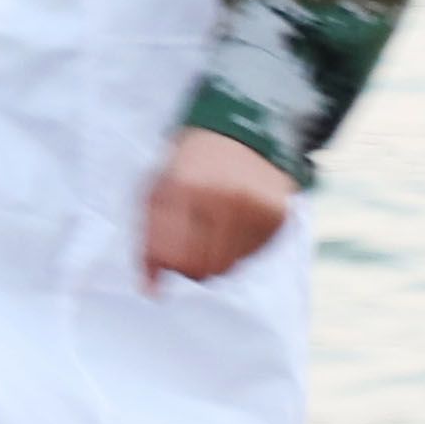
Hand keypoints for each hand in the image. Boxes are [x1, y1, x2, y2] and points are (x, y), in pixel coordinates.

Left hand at [141, 128, 296, 288]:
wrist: (242, 134)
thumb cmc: (190, 164)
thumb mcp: (158, 188)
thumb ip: (149, 238)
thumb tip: (150, 289)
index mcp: (183, 187)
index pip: (168, 254)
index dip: (161, 265)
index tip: (160, 265)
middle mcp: (221, 199)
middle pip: (199, 268)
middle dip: (185, 267)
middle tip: (183, 248)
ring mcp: (253, 209)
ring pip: (226, 267)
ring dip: (211, 259)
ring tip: (207, 232)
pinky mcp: (276, 217)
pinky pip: (250, 256)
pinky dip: (236, 250)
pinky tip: (230, 225)